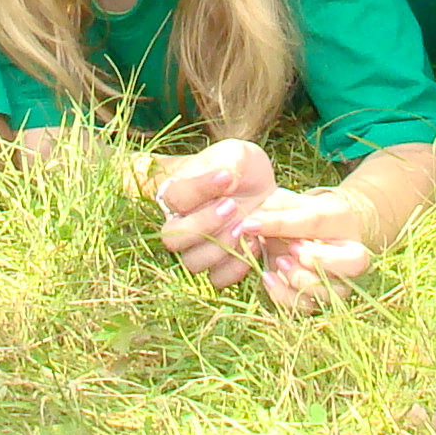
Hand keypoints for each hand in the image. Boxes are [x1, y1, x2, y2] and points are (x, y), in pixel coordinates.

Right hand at [148, 139, 277, 286]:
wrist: (262, 190)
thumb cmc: (243, 169)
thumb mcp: (238, 155)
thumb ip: (229, 162)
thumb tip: (225, 178)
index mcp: (179, 195)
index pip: (175, 198)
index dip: (199, 189)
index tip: (226, 176)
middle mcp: (182, 226)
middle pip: (174, 238)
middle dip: (204, 224)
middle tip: (232, 206)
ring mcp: (199, 250)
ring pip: (193, 262)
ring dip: (220, 247)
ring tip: (246, 227)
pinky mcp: (220, 266)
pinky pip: (217, 279)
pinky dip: (235, 267)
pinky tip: (254, 244)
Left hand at [230, 187, 375, 310]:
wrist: (313, 235)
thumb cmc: (299, 215)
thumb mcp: (289, 205)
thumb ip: (274, 210)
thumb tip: (250, 222)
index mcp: (342, 221)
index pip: (316, 222)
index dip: (281, 224)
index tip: (251, 224)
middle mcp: (351, 254)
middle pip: (352, 262)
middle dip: (317, 258)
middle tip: (291, 248)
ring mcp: (341, 281)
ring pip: (330, 290)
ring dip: (299, 278)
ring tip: (279, 261)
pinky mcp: (322, 299)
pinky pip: (307, 306)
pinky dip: (283, 295)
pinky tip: (268, 277)